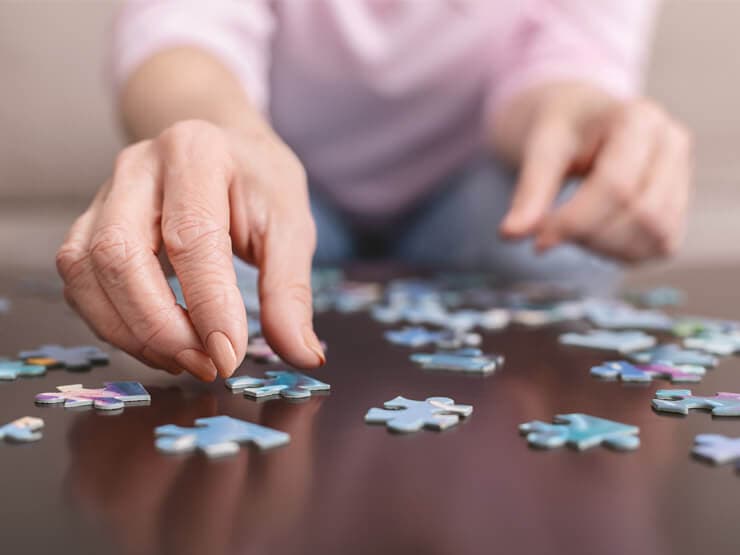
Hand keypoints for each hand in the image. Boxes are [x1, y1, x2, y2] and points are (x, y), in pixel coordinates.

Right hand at [57, 120, 324, 379]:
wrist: (225, 149)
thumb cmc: (259, 185)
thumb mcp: (291, 227)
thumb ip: (290, 291)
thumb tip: (302, 355)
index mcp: (197, 153)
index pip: (191, 237)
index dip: (208, 304)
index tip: (229, 357)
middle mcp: (138, 167)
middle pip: (119, 254)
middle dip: (159, 326)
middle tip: (207, 365)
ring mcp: (104, 194)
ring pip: (86, 272)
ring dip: (131, 333)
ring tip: (186, 360)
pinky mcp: (89, 225)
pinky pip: (79, 283)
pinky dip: (113, 325)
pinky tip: (159, 344)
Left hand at [499, 86, 692, 261]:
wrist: (585, 119)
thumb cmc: (563, 128)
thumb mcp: (540, 148)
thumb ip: (530, 191)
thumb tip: (511, 234)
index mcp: (639, 119)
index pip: (616, 186)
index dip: (575, 221)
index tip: (538, 240)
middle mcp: (672, 144)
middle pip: (641, 214)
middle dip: (590, 235)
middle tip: (549, 235)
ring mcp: (683, 176)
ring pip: (656, 235)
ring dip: (605, 248)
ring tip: (570, 231)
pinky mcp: (679, 205)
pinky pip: (660, 246)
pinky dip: (622, 254)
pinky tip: (592, 238)